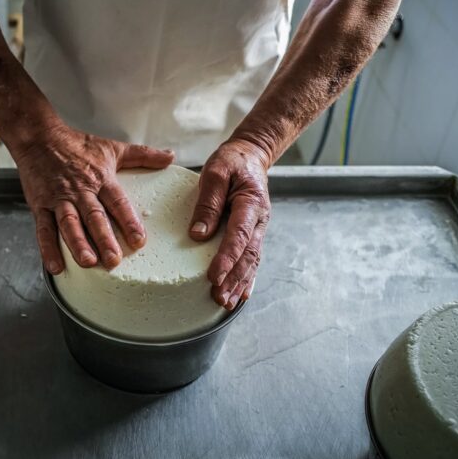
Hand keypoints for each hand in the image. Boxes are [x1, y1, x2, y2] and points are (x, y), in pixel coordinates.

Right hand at [15, 122, 173, 273]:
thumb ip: (143, 155)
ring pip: (69, 223)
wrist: (39, 137)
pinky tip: (55, 267)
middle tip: (114, 260)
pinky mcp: (40, 205)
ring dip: (78, 243)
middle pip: (94, 216)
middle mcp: (81, 190)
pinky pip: (43, 229)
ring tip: (88, 262)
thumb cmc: (77, 145)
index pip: (117, 201)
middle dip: (104, 238)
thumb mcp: (112, 148)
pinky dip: (48, 248)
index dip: (128, 221)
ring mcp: (59, 198)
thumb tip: (171, 157)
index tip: (138, 240)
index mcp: (100, 178)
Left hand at [189, 138, 271, 309]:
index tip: (213, 276)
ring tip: (225, 303)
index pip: (239, 235)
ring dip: (239, 283)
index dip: (227, 257)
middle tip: (217, 296)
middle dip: (233, 278)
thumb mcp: (216, 172)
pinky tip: (240, 294)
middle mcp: (259, 220)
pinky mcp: (253, 233)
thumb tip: (198, 234)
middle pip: (248, 255)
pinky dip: (247, 278)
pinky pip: (251, 258)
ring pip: (251, 261)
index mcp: (251, 203)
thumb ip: (209, 202)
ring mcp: (258, 229)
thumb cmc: (232, 161)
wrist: (251, 155)